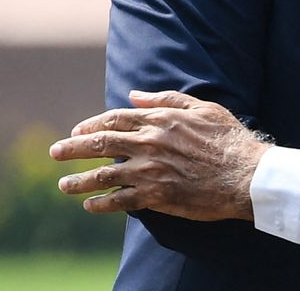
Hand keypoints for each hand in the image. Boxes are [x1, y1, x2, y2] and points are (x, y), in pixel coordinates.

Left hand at [49, 90, 270, 221]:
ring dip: (79, 180)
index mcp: (160, 120)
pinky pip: (120, 200)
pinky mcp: (156, 196)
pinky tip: (89, 205)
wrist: (245, 174)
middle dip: (72, 148)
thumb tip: (135, 94)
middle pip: (100, 144)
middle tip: (54, 152)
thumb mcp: (203, 108)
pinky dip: (101, 203)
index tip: (77, 131)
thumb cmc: (229, 139)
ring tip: (63, 184)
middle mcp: (149, 143)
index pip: (115, 119)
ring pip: (104, 175)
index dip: (91, 124)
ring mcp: (150, 171)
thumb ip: (167, 99)